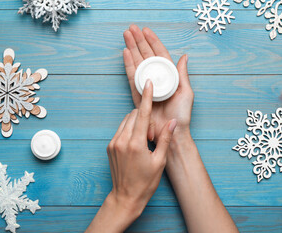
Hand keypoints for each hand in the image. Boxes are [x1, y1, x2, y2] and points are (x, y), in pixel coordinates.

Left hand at [85, 80, 176, 232]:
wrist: (125, 197)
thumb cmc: (145, 182)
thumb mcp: (160, 161)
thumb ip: (165, 139)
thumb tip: (172, 122)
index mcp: (136, 143)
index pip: (143, 114)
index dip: (147, 97)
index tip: (148, 84)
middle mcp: (122, 140)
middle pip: (134, 115)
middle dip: (144, 116)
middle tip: (151, 134)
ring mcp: (113, 143)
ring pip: (126, 121)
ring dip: (136, 122)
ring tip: (144, 139)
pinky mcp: (109, 146)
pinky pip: (120, 129)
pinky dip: (129, 129)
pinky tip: (136, 142)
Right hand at [123, 25, 193, 142]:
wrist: (170, 133)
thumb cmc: (181, 115)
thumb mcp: (186, 93)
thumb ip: (182, 74)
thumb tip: (184, 56)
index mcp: (169, 76)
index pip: (160, 54)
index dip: (153, 41)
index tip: (145, 30)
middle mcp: (157, 78)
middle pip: (147, 55)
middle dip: (139, 41)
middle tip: (131, 28)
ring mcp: (147, 85)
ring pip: (138, 63)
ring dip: (132, 49)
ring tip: (126, 35)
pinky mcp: (138, 94)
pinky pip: (132, 77)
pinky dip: (128, 64)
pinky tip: (125, 53)